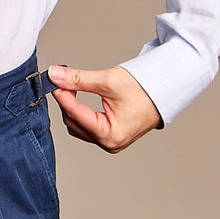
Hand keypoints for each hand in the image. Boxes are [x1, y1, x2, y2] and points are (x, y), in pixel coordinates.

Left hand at [47, 64, 162, 153]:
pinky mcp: (112, 137)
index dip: (61, 94)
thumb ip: (78, 79)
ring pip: (78, 126)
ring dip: (72, 106)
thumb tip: (55, 75)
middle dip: (66, 100)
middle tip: (63, 79)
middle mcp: (109, 143)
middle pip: (73, 122)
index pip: (74, 113)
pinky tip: (80, 96)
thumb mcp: (108, 81)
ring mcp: (111, 143)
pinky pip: (88, 128)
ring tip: (73, 86)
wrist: (165, 91)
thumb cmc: (144, 88)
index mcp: (109, 134)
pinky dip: (81, 112)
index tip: (53, 78)